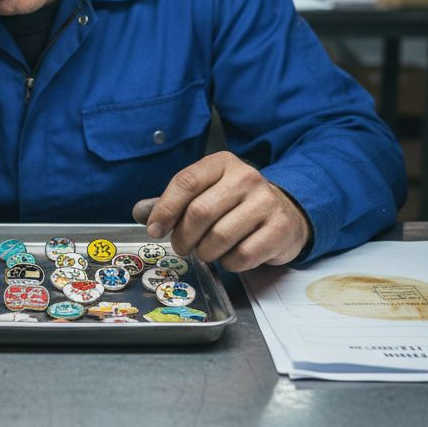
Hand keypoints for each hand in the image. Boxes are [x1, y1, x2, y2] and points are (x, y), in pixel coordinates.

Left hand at [132, 152, 310, 271]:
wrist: (287, 213)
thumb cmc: (236, 204)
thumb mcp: (206, 192)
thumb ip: (173, 202)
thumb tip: (140, 212)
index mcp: (222, 163)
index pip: (186, 182)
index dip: (164, 209)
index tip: (154, 229)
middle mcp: (247, 177)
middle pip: (200, 212)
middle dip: (183, 237)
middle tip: (181, 246)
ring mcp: (266, 202)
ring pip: (219, 237)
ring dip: (205, 252)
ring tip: (206, 250)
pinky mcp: (280, 229)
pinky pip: (242, 256)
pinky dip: (228, 263)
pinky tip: (230, 256)